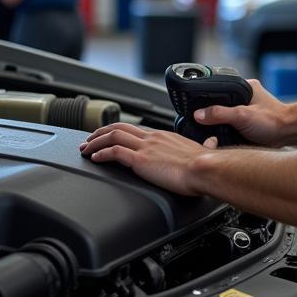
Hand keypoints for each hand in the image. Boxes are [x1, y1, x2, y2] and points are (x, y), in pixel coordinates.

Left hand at [79, 123, 216, 195]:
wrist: (204, 168)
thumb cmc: (205, 164)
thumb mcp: (204, 150)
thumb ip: (205, 146)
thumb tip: (211, 143)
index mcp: (164, 136)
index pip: (136, 129)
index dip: (119, 132)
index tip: (110, 138)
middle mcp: (152, 138)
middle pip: (119, 127)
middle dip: (99, 133)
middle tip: (88, 140)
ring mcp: (145, 147)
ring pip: (112, 137)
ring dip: (95, 142)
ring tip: (85, 149)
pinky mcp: (140, 160)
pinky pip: (114, 152)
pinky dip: (101, 154)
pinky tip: (95, 158)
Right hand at [192, 78, 286, 145]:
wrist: (289, 134)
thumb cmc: (273, 120)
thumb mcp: (242, 116)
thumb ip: (219, 114)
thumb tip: (199, 115)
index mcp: (244, 87)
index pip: (217, 91)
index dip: (206, 101)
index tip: (196, 113)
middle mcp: (245, 97)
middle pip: (219, 106)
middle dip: (212, 117)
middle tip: (207, 127)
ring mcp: (247, 110)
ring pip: (224, 118)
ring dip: (220, 128)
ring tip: (217, 134)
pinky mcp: (248, 124)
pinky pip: (231, 128)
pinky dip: (227, 134)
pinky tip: (226, 140)